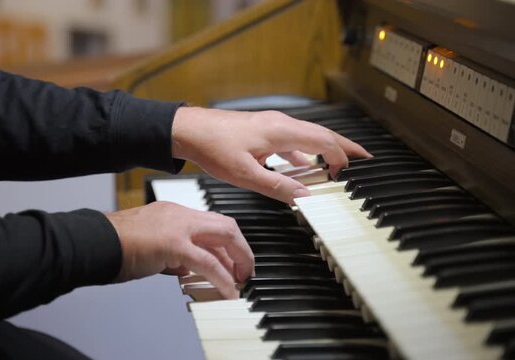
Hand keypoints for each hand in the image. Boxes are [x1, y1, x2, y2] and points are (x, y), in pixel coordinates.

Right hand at [105, 201, 253, 298]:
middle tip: (245, 270)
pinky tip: (227, 291)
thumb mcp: (150, 246)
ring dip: (237, 262)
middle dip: (241, 249)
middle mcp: (179, 215)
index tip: (232, 261)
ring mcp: (177, 226)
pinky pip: (207, 262)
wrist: (93, 242)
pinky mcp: (173, 244)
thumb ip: (170, 253)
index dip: (226, 244)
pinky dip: (222, 278)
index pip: (211, 223)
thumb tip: (184, 268)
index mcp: (173, 213)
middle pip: (225, 225)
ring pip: (223, 237)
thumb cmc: (113, 245)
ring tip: (240, 282)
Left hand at [171, 107, 371, 202]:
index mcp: (280, 131)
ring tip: (339, 164)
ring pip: (307, 135)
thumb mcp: (245, 174)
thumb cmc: (212, 147)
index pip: (323, 141)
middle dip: (344, 147)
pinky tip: (301, 164)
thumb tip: (305, 195)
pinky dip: (303, 151)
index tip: (350, 174)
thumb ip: (277, 186)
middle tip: (365, 159)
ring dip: (325, 149)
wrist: (188, 130)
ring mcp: (271, 124)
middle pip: (322, 133)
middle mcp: (280, 123)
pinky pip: (291, 139)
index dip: (341, 157)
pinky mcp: (262, 129)